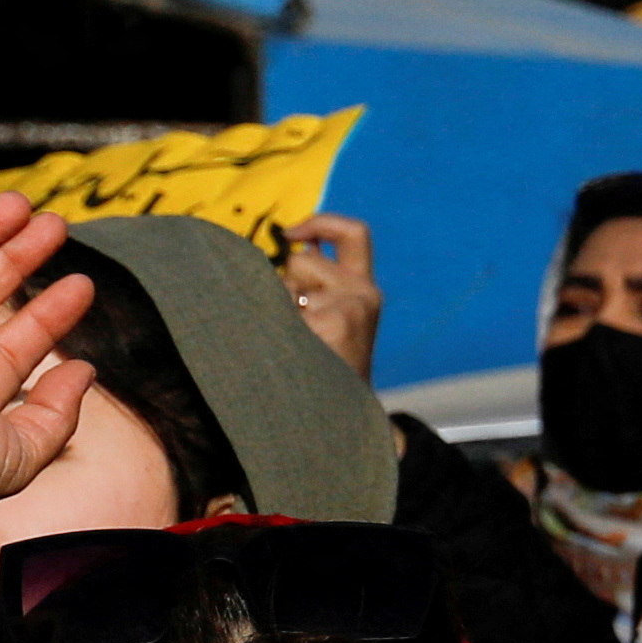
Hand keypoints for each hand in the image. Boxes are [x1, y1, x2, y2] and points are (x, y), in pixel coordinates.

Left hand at [282, 212, 383, 372]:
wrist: (344, 419)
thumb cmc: (330, 370)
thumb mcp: (336, 318)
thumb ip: (320, 282)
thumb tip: (294, 248)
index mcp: (365, 290)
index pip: (353, 234)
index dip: (321, 223)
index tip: (294, 233)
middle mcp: (364, 295)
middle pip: (302, 260)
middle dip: (287, 285)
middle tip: (299, 325)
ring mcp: (349, 309)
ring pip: (287, 284)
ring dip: (279, 308)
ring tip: (296, 343)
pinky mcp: (332, 324)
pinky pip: (280, 306)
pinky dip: (275, 327)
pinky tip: (292, 352)